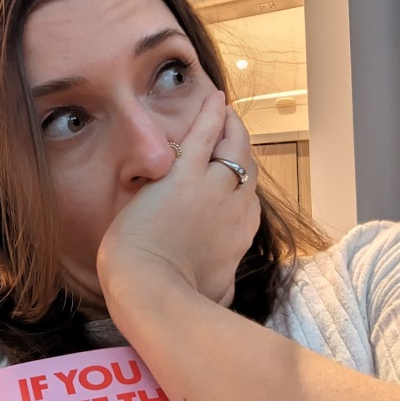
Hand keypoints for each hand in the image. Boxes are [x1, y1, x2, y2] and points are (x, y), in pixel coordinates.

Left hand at [96, 90, 260, 308]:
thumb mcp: (212, 299)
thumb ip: (222, 290)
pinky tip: (214, 99)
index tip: (235, 175)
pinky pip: (204, 136)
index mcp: (239, 238)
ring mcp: (213, 189)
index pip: (248, 202)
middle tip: (233, 133)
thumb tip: (227, 295)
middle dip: (242, 150)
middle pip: (247, 170)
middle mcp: (235, 210)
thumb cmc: (174, 301)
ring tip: (226, 112)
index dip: (242, 185)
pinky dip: (211, 115)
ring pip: (234, 148)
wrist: (150, 290)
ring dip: (232, 127)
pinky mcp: (184, 175)